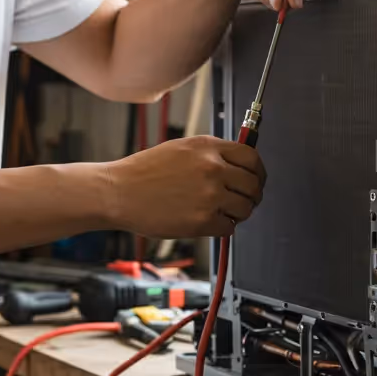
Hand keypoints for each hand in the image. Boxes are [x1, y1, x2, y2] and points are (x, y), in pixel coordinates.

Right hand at [103, 136, 266, 237]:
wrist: (118, 192)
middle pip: (253, 184)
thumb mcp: (180, 149)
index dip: (258, 172)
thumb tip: (238, 165)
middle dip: (252, 196)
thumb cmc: (143, 173)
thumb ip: (210, 154)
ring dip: (237, 214)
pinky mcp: (202, 220)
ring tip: (220, 213)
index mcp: (207, 147)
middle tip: (243, 202)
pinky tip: (205, 222)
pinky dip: (221, 228)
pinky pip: (228, 227)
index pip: (252, 157)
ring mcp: (209, 194)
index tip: (256, 180)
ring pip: (245, 208)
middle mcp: (212, 168)